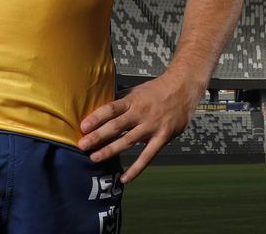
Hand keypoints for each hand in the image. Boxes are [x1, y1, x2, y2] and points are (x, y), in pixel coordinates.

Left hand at [77, 72, 203, 183]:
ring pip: (128, 141)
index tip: (83, 126)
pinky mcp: (163, 137)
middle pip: (116, 126)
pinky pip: (148, 156)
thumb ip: (120, 101)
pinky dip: (136, 169)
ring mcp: (152, 126)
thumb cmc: (157, 89)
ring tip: (94, 158)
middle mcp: (141, 113)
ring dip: (110, 151)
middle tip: (82, 146)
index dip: (96, 117)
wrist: (184, 87)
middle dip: (97, 137)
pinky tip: (124, 178)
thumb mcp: (137, 90)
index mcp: (133, 100)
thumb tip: (99, 109)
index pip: (111, 109)